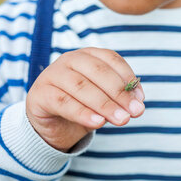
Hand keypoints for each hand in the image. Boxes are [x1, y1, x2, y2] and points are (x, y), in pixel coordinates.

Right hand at [26, 47, 144, 151]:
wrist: (52, 126)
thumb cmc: (82, 107)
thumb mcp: (104, 101)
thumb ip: (119, 99)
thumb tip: (138, 104)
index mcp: (88, 55)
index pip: (111, 59)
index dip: (128, 78)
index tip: (140, 99)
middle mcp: (69, 59)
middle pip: (98, 71)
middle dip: (119, 93)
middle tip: (135, 112)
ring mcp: (52, 74)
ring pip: (82, 86)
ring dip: (105, 104)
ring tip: (121, 120)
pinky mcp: (40, 93)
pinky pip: (63, 102)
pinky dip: (83, 113)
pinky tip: (98, 123)